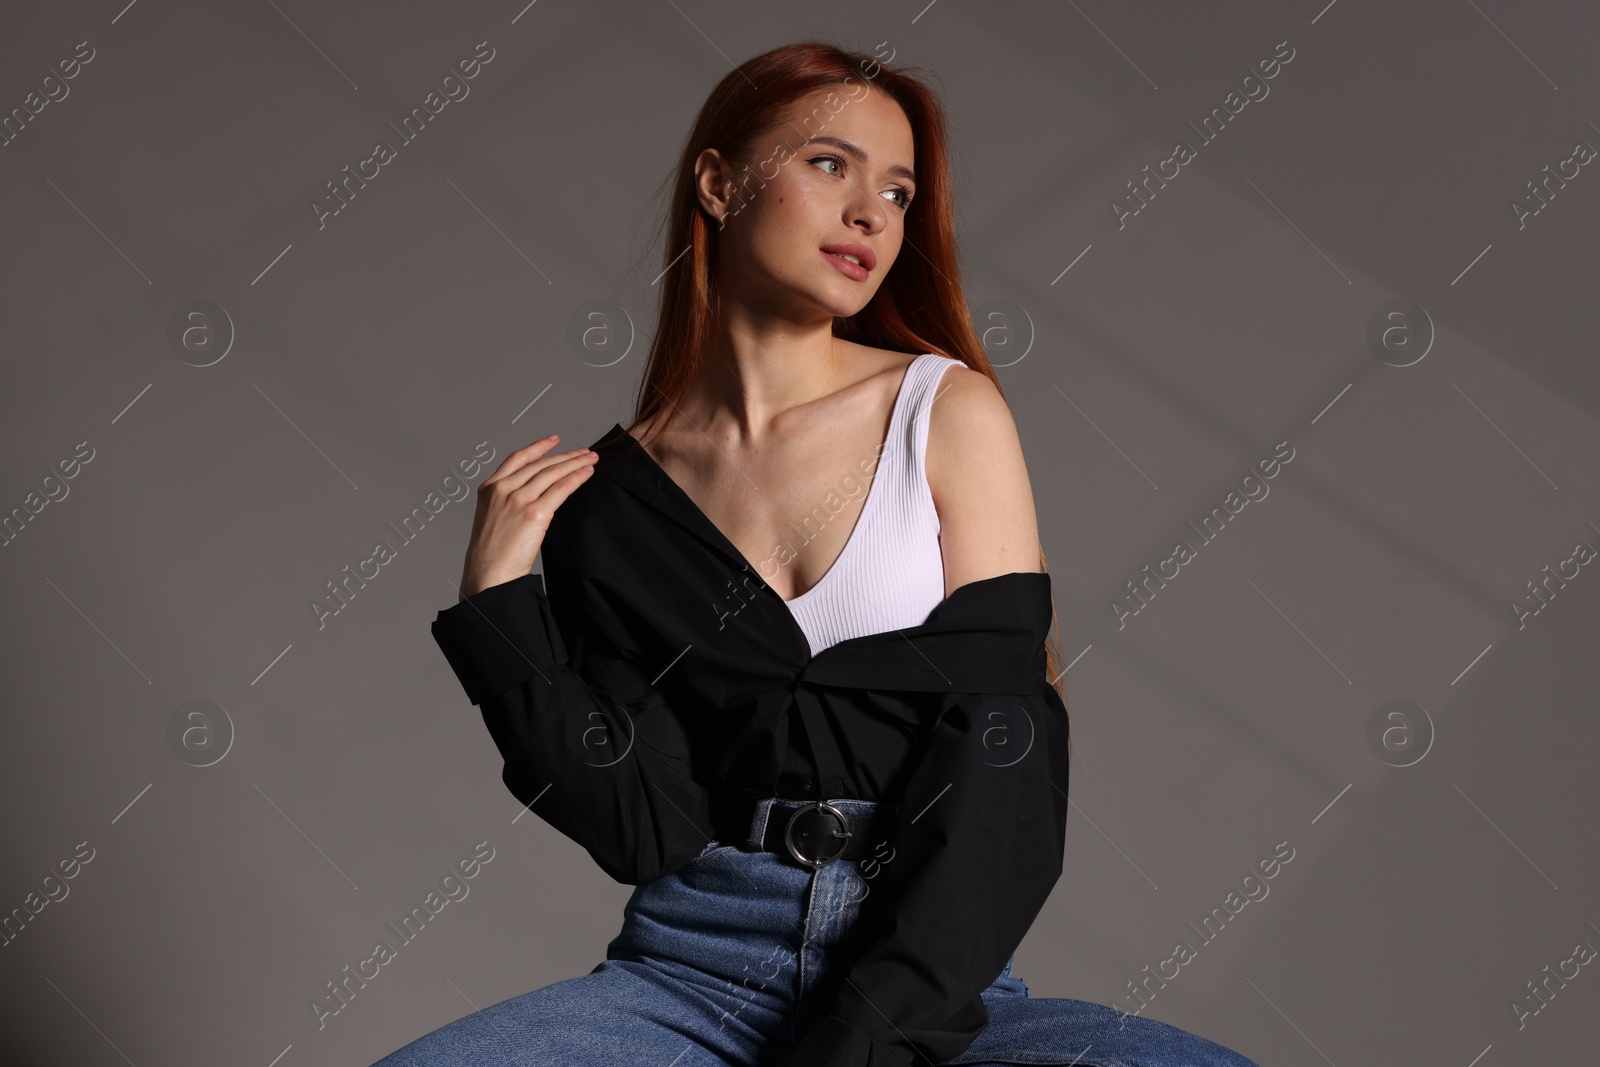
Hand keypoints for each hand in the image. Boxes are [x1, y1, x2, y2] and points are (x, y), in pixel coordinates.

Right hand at [458, 434, 598, 599]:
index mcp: (489, 488)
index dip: (539, 446)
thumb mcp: (493, 518)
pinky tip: (587, 473)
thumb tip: (536, 493)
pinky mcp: (533, 512)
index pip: (518, 458)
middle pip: (540, 464)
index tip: (555, 440)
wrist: (489, 575)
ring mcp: (517, 499)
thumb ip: (508, 501)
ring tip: (591, 459)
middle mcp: (502, 489)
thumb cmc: (491, 554)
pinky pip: (560, 488)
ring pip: (552, 473)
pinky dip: (576, 478)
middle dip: (565, 455)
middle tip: (584, 451)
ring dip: (575, 463)